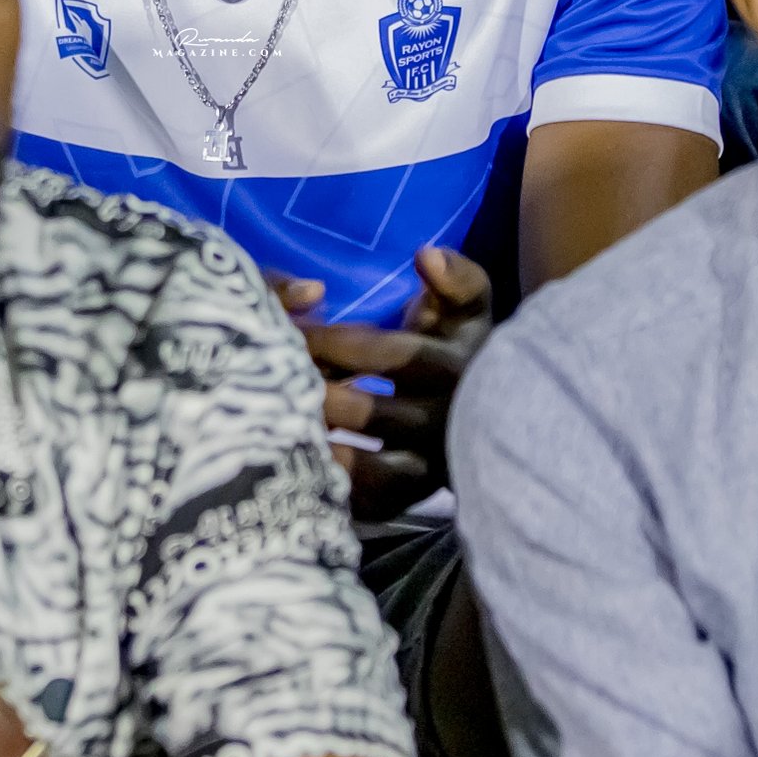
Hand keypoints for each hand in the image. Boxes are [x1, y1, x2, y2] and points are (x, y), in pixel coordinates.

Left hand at [271, 248, 493, 520]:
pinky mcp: (408, 498)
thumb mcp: (465, 308)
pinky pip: (371, 501)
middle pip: (371, 410)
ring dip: (323, 445)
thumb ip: (455, 278)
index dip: (338, 343)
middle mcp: (447, 421)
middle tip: (272, 382)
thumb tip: (425, 256)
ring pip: (373, 466)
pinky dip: (335, 486)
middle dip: (317, 393)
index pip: (392, 354)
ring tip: (280, 425)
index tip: (297, 332)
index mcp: (457, 368)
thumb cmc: (452, 347)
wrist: (484, 415)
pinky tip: (299, 467)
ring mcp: (428, 467)